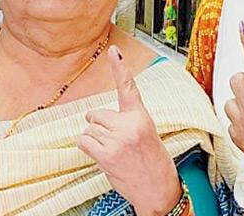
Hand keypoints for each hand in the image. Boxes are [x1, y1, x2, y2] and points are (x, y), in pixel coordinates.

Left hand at [77, 46, 181, 215]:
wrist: (159, 191)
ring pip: (89, 129)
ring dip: (95, 140)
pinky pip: (84, 141)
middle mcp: (129, 125)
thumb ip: (126, 122)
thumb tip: (97, 119)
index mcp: (141, 117)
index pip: (128, 88)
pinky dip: (88, 148)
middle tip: (115, 142)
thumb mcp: (147, 134)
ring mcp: (117, 140)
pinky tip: (102, 156)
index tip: (113, 51)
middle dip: (99, 126)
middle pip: (96, 115)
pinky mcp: (107, 154)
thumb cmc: (153, 163)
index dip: (119, 68)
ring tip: (114, 153)